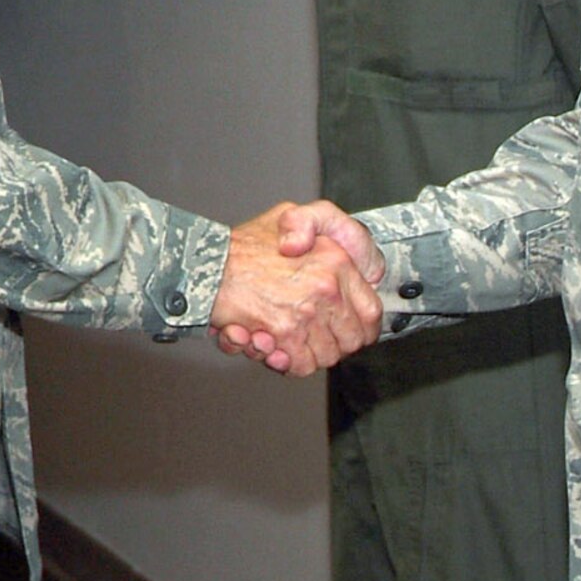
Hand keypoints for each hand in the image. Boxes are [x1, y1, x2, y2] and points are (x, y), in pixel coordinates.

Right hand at [210, 202, 382, 375]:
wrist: (208, 266)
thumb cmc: (246, 245)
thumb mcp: (291, 215)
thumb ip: (321, 224)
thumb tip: (347, 257)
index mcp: (336, 260)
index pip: (372, 311)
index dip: (363, 326)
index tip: (352, 329)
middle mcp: (326, 286)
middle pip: (352, 339)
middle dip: (337, 344)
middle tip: (319, 337)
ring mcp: (306, 312)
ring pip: (328, 355)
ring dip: (312, 354)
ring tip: (295, 340)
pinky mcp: (284, 333)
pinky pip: (302, 365)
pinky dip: (291, 364)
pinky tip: (278, 349)